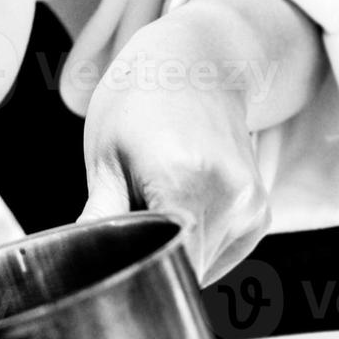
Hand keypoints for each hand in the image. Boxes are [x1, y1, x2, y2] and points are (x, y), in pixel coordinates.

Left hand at [78, 6, 270, 285]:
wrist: (196, 62)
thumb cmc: (138, 103)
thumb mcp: (105, 156)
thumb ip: (101, 219)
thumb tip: (80, 263)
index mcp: (187, 179)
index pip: (164, 263)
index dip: (132, 275)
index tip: (106, 271)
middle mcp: (231, 197)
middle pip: (182, 270)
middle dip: (147, 267)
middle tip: (115, 241)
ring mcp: (251, 207)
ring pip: (199, 268)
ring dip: (168, 257)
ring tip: (146, 211)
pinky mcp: (258, 215)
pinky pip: (216, 256)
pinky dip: (188, 248)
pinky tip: (171, 210)